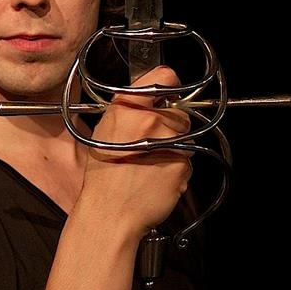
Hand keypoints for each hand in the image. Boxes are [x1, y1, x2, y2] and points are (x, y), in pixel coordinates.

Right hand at [79, 66, 192, 239]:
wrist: (110, 212)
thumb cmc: (104, 175)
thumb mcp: (104, 131)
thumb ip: (129, 110)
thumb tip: (151, 97)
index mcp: (127, 107)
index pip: (164, 77)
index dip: (168, 87)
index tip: (167, 96)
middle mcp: (150, 120)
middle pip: (178, 112)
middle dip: (170, 125)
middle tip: (151, 143)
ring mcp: (168, 142)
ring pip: (185, 135)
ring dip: (175, 146)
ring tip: (151, 163)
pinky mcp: (182, 163)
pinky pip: (187, 158)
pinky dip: (177, 166)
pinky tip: (157, 176)